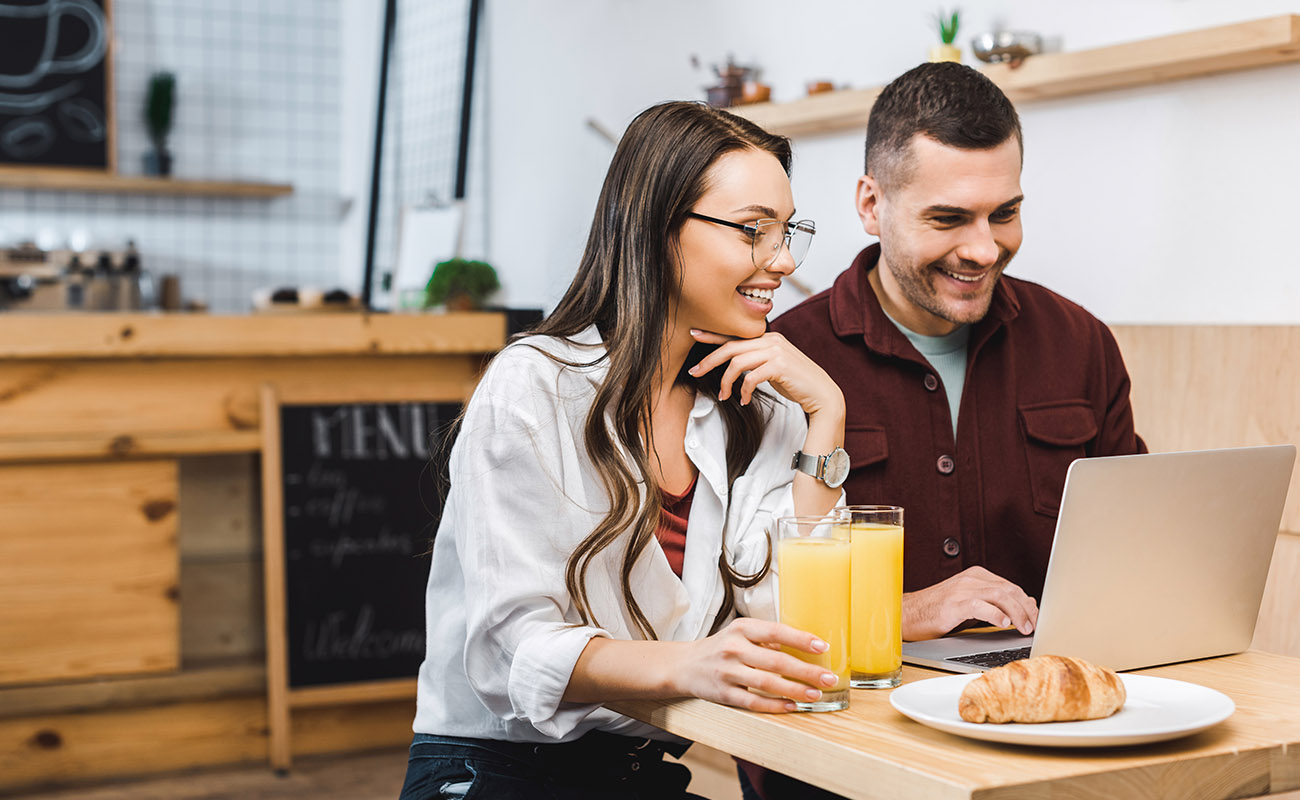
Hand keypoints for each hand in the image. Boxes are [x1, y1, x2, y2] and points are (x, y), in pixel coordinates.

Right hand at [674, 618, 839, 712]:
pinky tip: (791, 706)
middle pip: (777, 661)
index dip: (801, 639)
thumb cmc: (721, 648)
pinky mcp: (724, 694)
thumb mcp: (740, 633)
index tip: (822, 646)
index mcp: (741, 629)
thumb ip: (767, 638)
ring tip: (815, 694)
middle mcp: (734, 648)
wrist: (685, 665)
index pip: (776, 631)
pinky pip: (753, 701)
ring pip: (768, 683)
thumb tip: (803, 646)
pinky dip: (775, 706)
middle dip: (807, 671)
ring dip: (795, 690)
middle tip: (829, 678)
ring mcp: (727, 672)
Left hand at [686, 329, 844, 420]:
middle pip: (730, 347)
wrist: (821, 393)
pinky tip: (743, 400)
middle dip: (709, 360)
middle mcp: (771, 340)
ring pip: (737, 362)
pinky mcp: (780, 366)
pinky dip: (743, 390)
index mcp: (768, 337)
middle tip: (695, 372)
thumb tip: (733, 363)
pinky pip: (751, 377)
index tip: (694, 333)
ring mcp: (776, 351)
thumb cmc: (796, 382)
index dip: (713, 334)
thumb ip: (755, 360)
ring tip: (724, 395)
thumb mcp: (772, 366)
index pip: (735, 334)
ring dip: (726, 381)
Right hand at [902, 566, 1038, 640]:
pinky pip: (979, 606)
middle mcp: (970, 579)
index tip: (1038, 618)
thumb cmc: (938, 611)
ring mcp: (961, 590)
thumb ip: (996, 604)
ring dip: (1017, 613)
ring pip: (999, 596)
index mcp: (976, 576)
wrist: (908, 614)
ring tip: (1024, 628)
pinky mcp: (952, 604)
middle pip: (1009, 590)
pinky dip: (995, 614)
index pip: (1011, 587)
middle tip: (1036, 626)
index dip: (1027, 603)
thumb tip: (1026, 606)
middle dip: (1027, 609)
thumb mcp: (971, 605)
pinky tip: (1004, 624)